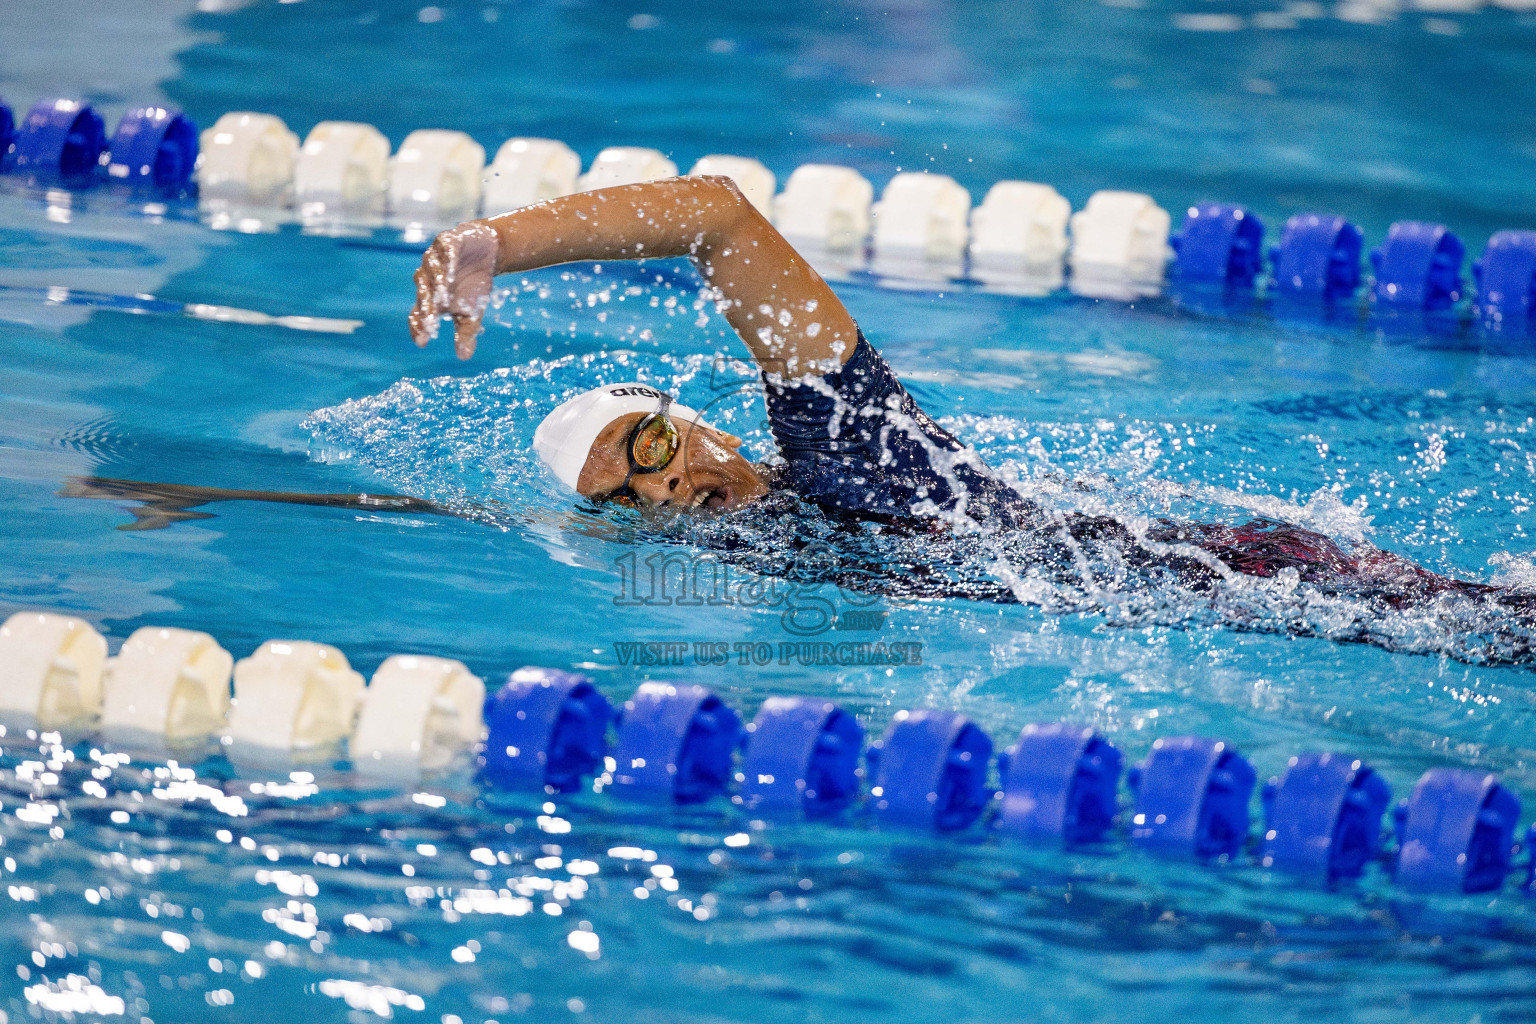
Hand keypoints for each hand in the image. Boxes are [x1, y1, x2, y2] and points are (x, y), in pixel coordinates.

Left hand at [408, 220, 500, 358]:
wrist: (487, 252)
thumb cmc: (474, 284)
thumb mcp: (472, 313)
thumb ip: (465, 333)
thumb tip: (463, 357)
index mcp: (429, 297)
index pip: (417, 313)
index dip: (418, 327)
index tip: (423, 342)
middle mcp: (427, 278)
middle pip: (423, 293)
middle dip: (426, 308)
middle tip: (430, 323)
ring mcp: (435, 258)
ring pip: (430, 271)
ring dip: (436, 283)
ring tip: (442, 297)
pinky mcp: (447, 241)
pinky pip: (444, 251)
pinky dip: (446, 261)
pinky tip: (451, 272)